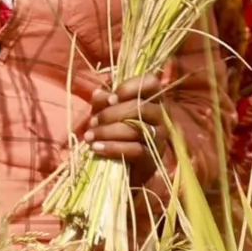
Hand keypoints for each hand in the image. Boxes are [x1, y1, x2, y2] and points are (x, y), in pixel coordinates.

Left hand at [72, 70, 181, 185]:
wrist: (124, 167)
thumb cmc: (117, 132)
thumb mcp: (107, 113)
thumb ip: (104, 101)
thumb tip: (98, 94)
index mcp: (154, 99)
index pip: (152, 82)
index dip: (130, 87)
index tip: (110, 99)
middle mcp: (162, 116)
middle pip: (141, 107)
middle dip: (112, 114)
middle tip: (92, 121)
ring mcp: (159, 137)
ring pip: (137, 129)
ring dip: (108, 132)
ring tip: (89, 136)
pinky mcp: (153, 157)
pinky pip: (135, 150)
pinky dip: (113, 148)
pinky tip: (97, 148)